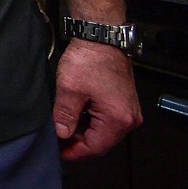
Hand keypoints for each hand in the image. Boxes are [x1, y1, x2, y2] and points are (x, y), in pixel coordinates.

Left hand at [52, 39, 142, 159]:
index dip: (74, 152)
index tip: (58, 152)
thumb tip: (61, 134)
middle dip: (79, 143)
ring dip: (84, 132)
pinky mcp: (124, 101)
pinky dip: (91, 122)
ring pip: (104, 132)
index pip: (95, 147)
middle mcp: (130, 119)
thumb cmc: (88, 60)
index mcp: (118, 120)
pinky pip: (107, 120)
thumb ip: (64, 115)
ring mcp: (129, 110)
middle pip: (102, 142)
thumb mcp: (69, 89)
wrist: (102, 36)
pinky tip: (75, 117)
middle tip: (58, 140)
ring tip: (63, 128)